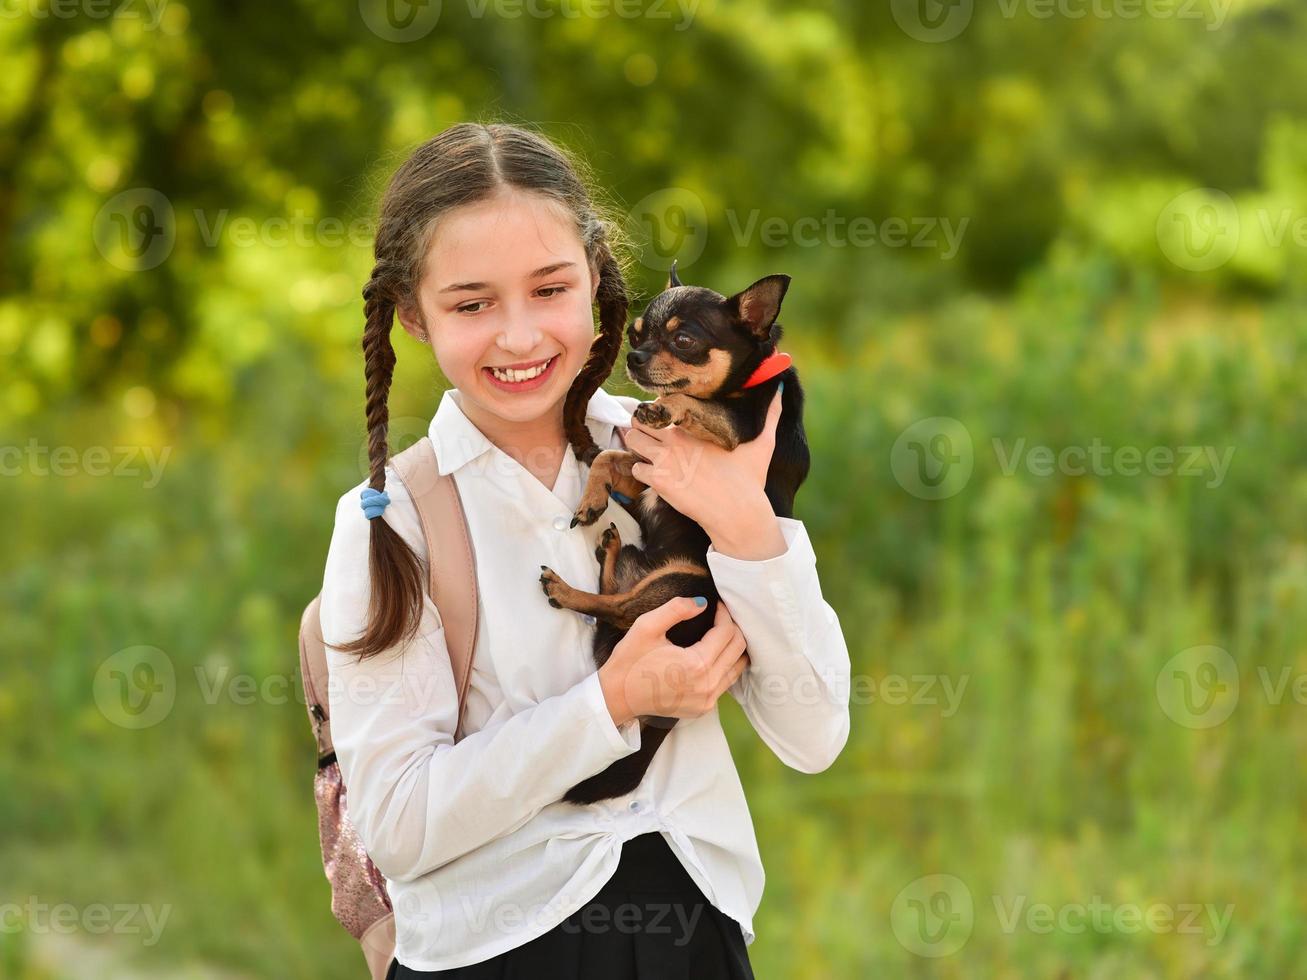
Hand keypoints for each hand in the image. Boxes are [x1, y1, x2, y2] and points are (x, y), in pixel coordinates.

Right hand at [598, 597, 748, 726]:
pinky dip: (726, 665)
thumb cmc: (629, 660)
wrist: (616, 696)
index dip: (724, 614)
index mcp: (696, 665)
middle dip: (732, 628)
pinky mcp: (703, 708)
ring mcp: (707, 700)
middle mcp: (707, 685)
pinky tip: (713, 654)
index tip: (716, 604)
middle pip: (738, 649)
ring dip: (732, 647)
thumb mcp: (647, 626)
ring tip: (719, 632)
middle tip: (718, 616)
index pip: (727, 633)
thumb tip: (703, 603)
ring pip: (737, 667)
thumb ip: (676, 609)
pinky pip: (726, 682)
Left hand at [621, 388, 782, 537]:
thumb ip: (771, 414)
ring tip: (647, 452)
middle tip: (648, 433)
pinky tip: (654, 475)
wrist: (738, 513)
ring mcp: (664, 459)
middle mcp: (675, 437)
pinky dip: (641, 471)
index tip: (664, 415)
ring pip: (631, 439)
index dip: (660, 407)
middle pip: (640, 418)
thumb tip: (780, 390)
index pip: (663, 403)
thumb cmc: (750, 479)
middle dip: (641, 424)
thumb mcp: (764, 442)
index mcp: (696, 424)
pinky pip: (635, 469)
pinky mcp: (657, 481)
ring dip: (637, 444)